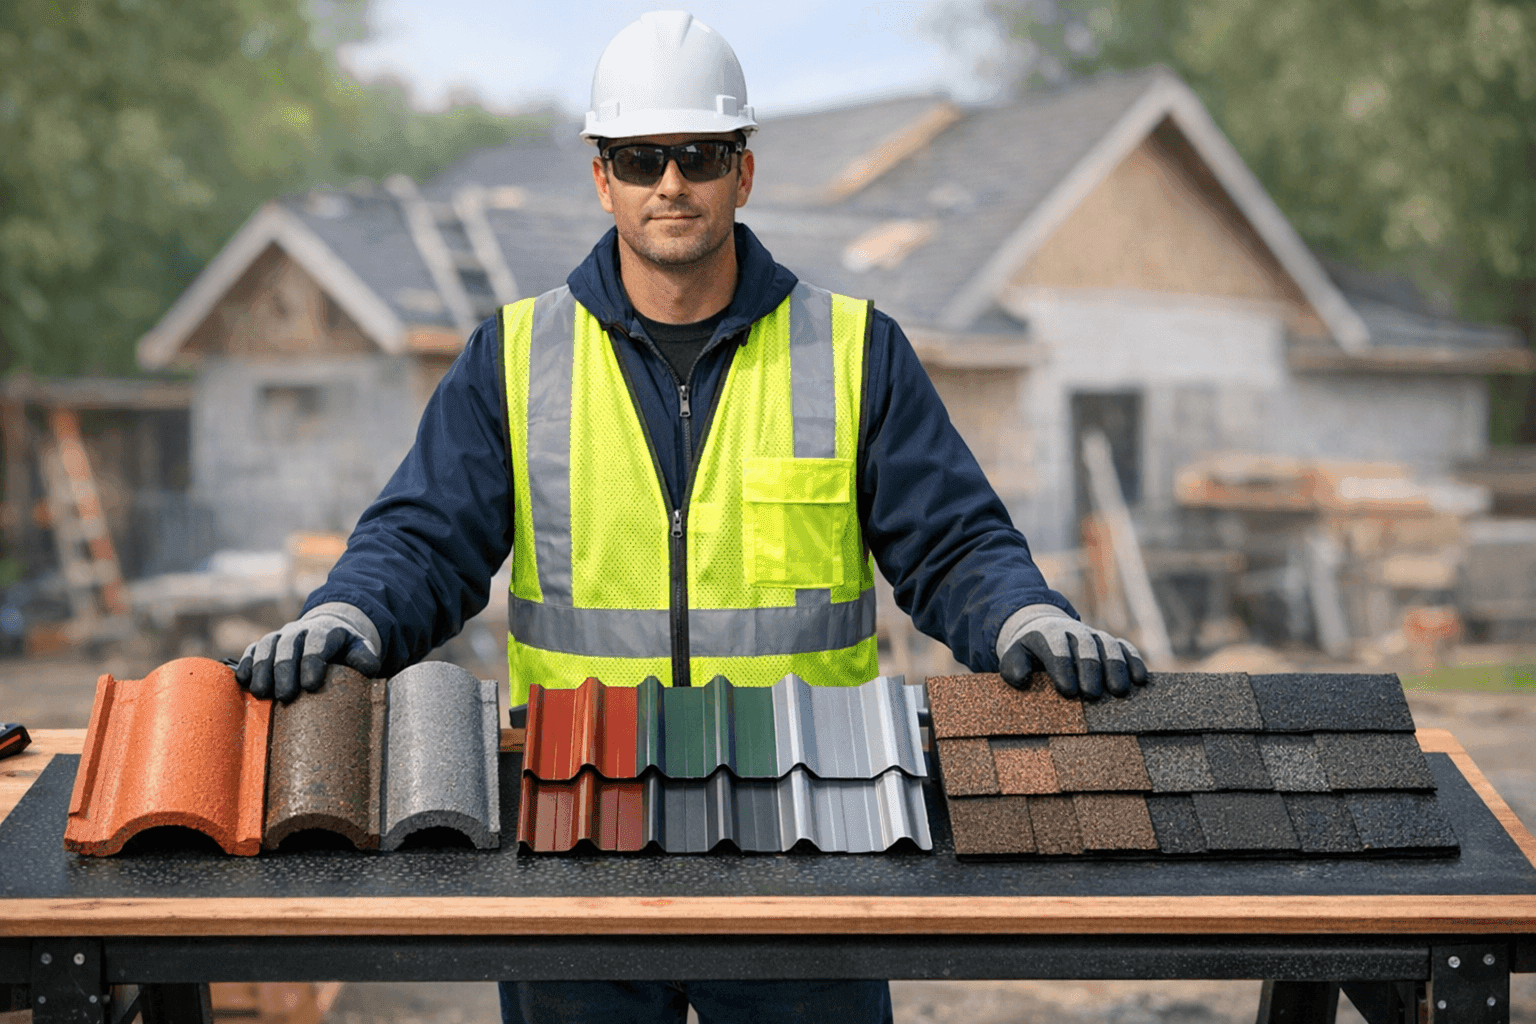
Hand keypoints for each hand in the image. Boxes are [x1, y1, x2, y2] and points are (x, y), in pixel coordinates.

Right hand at [235, 602, 381, 702]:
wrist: (328, 630)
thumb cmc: (345, 648)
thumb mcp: (360, 649)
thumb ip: (365, 658)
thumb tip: (369, 670)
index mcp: (325, 630)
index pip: (317, 642)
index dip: (312, 661)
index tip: (311, 685)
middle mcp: (300, 630)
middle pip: (288, 646)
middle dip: (285, 671)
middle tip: (286, 696)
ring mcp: (280, 636)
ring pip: (266, 647)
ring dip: (261, 669)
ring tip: (262, 693)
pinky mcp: (265, 645)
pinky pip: (252, 650)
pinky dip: (245, 663)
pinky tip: (243, 681)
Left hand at [996, 604, 1147, 700]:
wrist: (1044, 629)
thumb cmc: (1029, 652)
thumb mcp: (1013, 655)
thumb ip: (1012, 666)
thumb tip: (1021, 679)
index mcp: (1048, 634)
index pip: (1056, 649)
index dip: (1063, 668)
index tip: (1067, 691)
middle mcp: (1074, 632)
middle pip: (1085, 647)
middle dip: (1090, 670)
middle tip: (1092, 694)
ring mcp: (1094, 636)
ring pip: (1109, 646)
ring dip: (1116, 667)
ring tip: (1119, 691)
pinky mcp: (1111, 643)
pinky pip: (1125, 648)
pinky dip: (1134, 661)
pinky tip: (1140, 680)